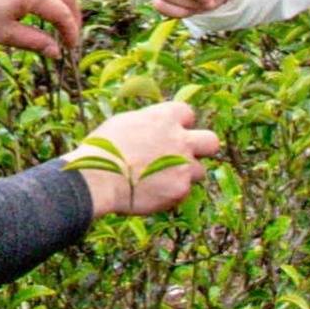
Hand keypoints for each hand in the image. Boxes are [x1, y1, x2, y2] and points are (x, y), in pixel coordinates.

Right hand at [75, 97, 220, 218]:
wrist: (97, 178)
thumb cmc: (102, 149)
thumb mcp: (124, 123)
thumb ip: (148, 124)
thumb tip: (154, 129)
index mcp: (165, 117)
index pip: (188, 114)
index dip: (180, 125)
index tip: (170, 134)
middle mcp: (180, 139)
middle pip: (211, 141)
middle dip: (202, 149)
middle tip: (186, 157)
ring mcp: (183, 165)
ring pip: (199, 171)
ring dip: (184, 175)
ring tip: (160, 181)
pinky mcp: (180, 189)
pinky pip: (183, 192)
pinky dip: (171, 194)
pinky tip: (151, 194)